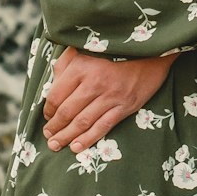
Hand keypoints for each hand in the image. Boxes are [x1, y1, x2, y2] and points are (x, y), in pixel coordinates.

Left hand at [42, 46, 170, 151]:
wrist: (150, 49)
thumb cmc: (113, 47)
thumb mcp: (84, 47)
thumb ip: (65, 64)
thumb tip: (52, 85)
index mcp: (80, 66)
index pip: (56, 95)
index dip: (48, 110)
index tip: (46, 116)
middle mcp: (94, 83)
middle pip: (67, 112)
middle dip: (54, 127)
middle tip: (48, 136)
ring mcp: (111, 96)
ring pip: (83, 122)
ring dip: (66, 136)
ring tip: (56, 145)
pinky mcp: (125, 106)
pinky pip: (103, 126)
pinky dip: (88, 139)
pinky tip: (77, 147)